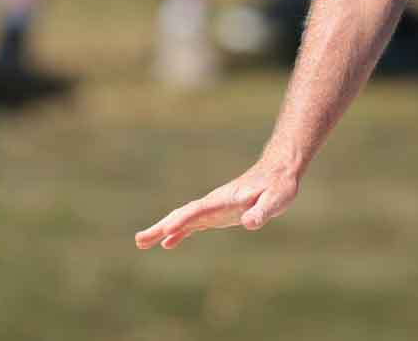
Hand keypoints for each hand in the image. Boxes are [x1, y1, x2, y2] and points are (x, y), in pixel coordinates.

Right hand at [134, 160, 299, 250]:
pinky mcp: (216, 214)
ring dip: (162, 230)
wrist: (276, 173)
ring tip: (141, 243)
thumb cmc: (278, 186)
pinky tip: (168, 243)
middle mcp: (212, 204)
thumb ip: (262, 211)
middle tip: (139, 241)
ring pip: (182, 220)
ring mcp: (212, 209)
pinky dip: (178, 233)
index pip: (196, 211)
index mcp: (222, 200)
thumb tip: (250, 224)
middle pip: (181, 216)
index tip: (164, 232)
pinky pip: (192, 224)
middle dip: (160, 228)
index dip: (181, 222)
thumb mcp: (276, 200)